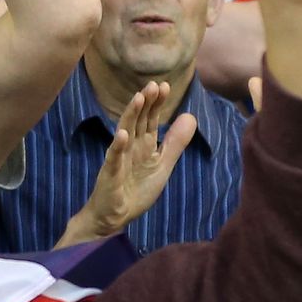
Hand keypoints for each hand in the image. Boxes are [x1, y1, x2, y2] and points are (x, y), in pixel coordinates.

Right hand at [64, 81, 197, 241]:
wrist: (114, 217)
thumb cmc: (135, 190)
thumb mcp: (162, 165)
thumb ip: (175, 143)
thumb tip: (190, 116)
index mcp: (143, 145)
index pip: (150, 120)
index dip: (157, 104)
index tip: (164, 86)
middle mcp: (129, 147)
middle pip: (138, 121)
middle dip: (146, 103)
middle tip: (153, 85)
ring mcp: (118, 159)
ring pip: (124, 132)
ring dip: (131, 116)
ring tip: (138, 99)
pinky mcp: (110, 174)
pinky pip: (113, 158)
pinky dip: (117, 146)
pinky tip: (122, 134)